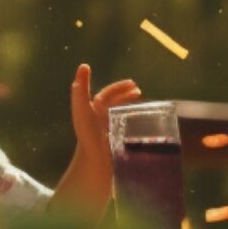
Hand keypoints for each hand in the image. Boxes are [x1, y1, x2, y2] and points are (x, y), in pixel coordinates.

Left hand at [66, 63, 142, 191]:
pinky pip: (128, 129)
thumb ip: (81, 88)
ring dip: (132, 108)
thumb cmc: (87, 135)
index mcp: (92, 111)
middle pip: (114, 104)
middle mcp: (100, 120)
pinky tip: (146, 123)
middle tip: (140, 92)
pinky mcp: (117, 143)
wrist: (94, 162)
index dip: (119, 88)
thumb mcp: (82, 108)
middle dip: (126, 96)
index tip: (133, 84)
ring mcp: (109, 131)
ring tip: (144, 105)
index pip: (106, 95)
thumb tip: (83, 66)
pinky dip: (136, 123)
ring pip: (121, 115)